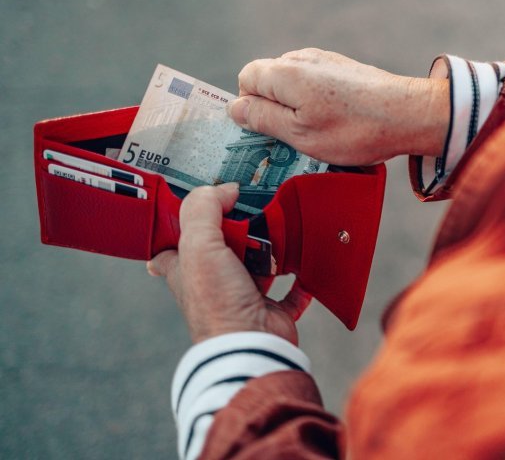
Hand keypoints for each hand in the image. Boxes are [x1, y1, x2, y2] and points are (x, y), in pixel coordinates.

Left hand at [147, 183, 309, 344]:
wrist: (251, 344)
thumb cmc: (218, 303)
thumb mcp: (199, 245)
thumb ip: (205, 209)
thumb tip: (227, 189)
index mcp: (186, 269)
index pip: (173, 242)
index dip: (182, 221)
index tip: (202, 201)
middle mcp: (213, 282)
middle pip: (225, 244)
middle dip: (240, 229)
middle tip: (252, 212)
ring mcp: (243, 295)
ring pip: (259, 262)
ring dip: (273, 249)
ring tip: (281, 231)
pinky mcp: (272, 309)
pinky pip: (291, 291)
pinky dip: (300, 280)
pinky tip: (303, 265)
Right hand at [229, 48, 448, 165]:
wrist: (409, 115)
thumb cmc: (355, 130)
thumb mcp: (300, 134)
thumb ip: (263, 118)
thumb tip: (235, 108)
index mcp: (285, 72)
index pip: (245, 78)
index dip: (250, 106)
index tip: (268, 130)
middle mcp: (302, 58)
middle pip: (268, 79)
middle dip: (274, 107)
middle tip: (295, 137)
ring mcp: (325, 59)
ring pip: (293, 82)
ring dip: (297, 106)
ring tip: (321, 131)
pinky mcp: (344, 67)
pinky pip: (315, 82)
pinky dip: (317, 101)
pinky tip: (338, 120)